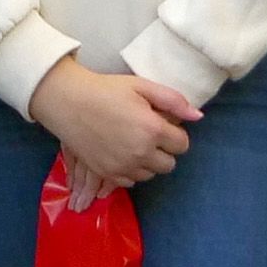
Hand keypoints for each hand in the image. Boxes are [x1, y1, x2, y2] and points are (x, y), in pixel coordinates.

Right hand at [28, 59, 200, 203]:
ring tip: (133, 142)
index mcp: (153, 129)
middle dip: (164, 150)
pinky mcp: (108, 173)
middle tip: (148, 134)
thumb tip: (198, 117)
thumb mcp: (141, 86)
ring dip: (148, 161)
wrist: (68, 102)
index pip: (182, 145)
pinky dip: (131, 170)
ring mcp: (124, 166)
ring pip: (150, 174)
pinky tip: (121, 152)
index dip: (175, 134)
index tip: (161, 124)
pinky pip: (131, 181)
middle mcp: (141, 153)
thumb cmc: (106, 90)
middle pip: (169, 164)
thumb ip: (173, 100)